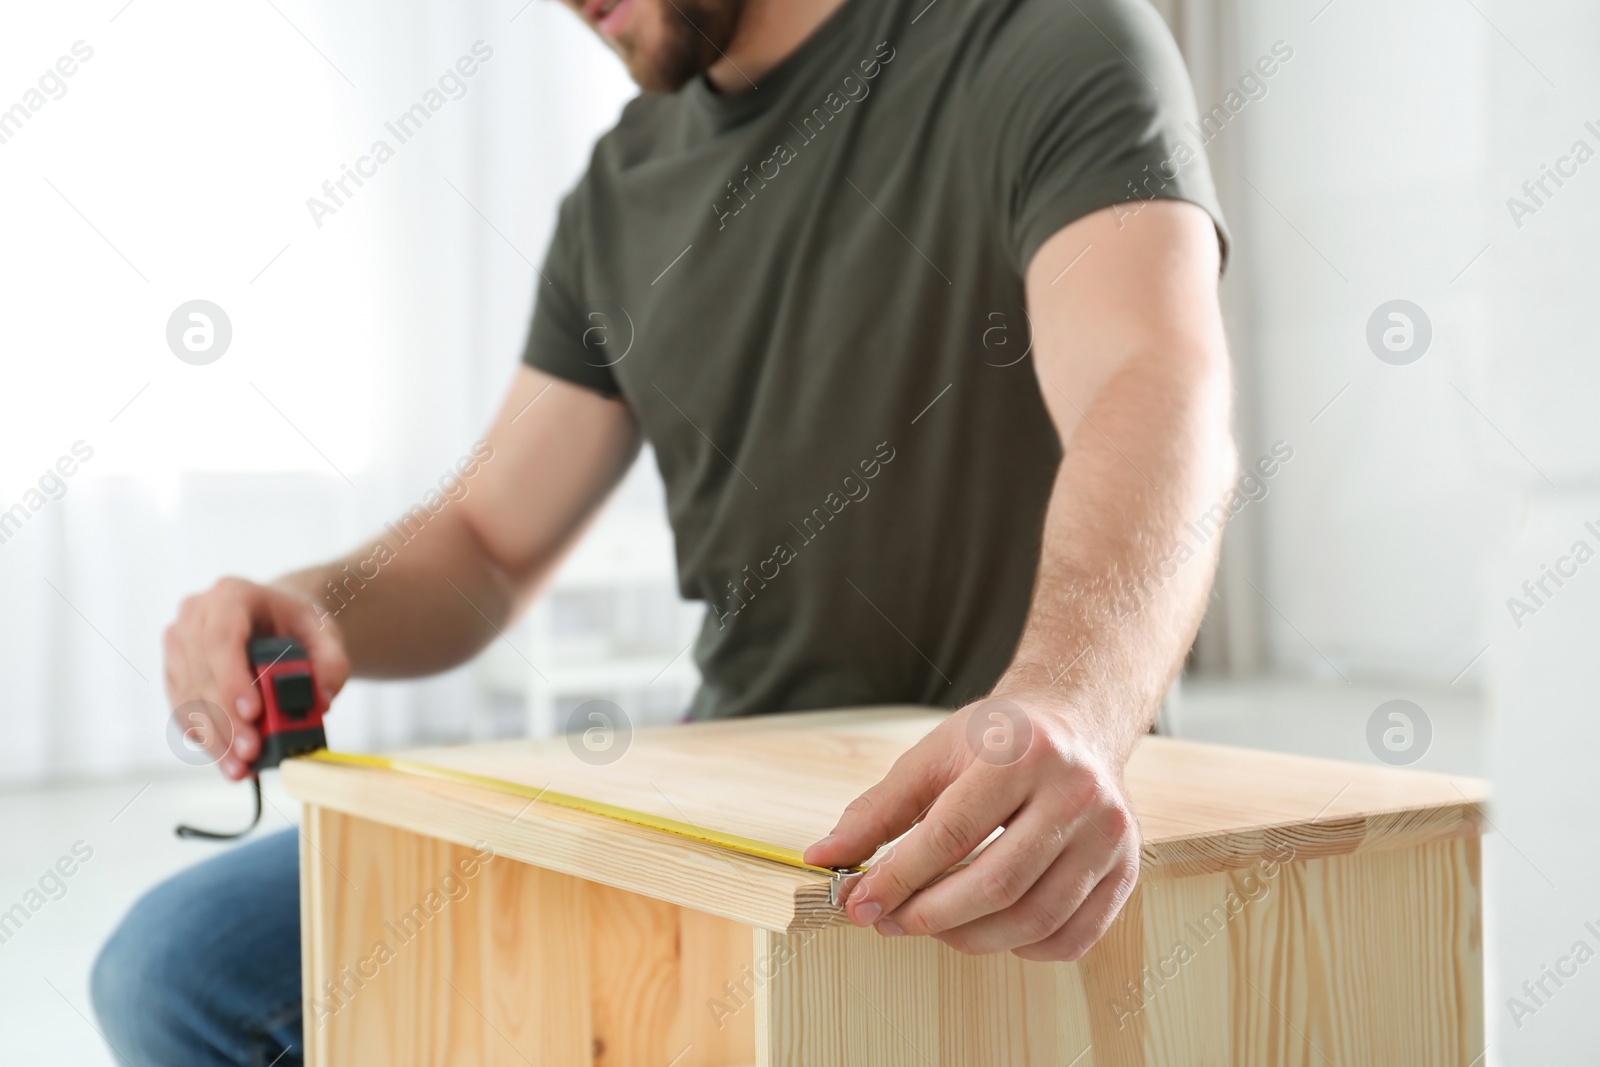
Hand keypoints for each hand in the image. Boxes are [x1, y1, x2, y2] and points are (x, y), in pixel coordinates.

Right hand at [162, 577, 348, 779]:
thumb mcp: (326, 633)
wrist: (275, 619)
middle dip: (227, 719)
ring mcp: (178, 645)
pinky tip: (226, 760)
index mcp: (230, 595)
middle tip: (252, 752)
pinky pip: (182, 711)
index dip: (232, 678)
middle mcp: (194, 616)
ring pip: (188, 698)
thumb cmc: (297, 623)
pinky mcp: (174, 673)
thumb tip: (322, 700)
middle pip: (202, 673)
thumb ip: (333, 663)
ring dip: (214, 738)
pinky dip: (205, 739)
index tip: (252, 712)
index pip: (221, 638)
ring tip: (241, 768)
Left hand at [803, 695, 1140, 961]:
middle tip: (890, 922)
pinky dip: (1023, 950)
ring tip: (933, 926)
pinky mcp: (1126, 869)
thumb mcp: (932, 757)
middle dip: (930, 916)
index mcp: (1022, 752)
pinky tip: (990, 929)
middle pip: (996, 883)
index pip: (950, 834)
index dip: (897, 878)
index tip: (859, 904)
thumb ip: (876, 810)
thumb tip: (823, 859)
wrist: (1076, 722)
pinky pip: (1072, 937)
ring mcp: (1110, 834)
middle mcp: (1076, 792)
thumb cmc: (997, 741)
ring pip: (1035, 919)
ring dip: (971, 938)